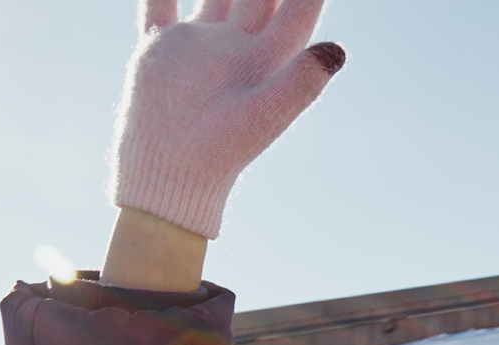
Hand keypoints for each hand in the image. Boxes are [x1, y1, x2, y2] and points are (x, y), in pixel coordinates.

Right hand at [110, 0, 344, 241]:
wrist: (168, 174)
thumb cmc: (220, 151)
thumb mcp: (264, 115)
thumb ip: (300, 83)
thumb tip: (339, 50)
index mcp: (267, 62)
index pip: (296, 11)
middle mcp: (237, 49)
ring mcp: (200, 47)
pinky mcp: (161, 50)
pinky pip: (159, 4)